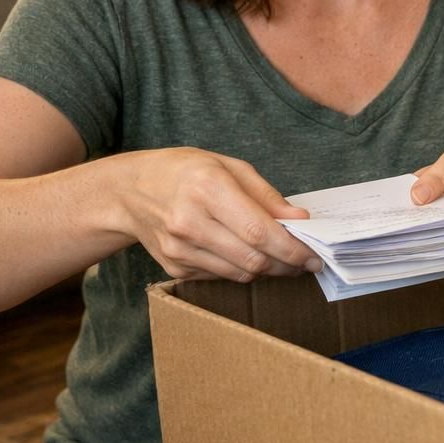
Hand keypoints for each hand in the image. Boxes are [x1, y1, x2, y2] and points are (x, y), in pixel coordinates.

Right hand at [114, 148, 319, 282]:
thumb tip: (299, 221)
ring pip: (240, 273)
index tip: (314, 255)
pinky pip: (222, 276)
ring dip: (268, 270)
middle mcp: (189, 222)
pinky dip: (241, 269)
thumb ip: (267, 196)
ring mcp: (179, 250)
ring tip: (283, 258)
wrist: (128, 191)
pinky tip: (247, 253)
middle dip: (287, 264)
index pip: (258, 231)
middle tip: (307, 261)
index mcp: (207, 189)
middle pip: (252, 259)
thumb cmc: (185, 171)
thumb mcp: (229, 166)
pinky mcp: (174, 268)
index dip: (292, 248)